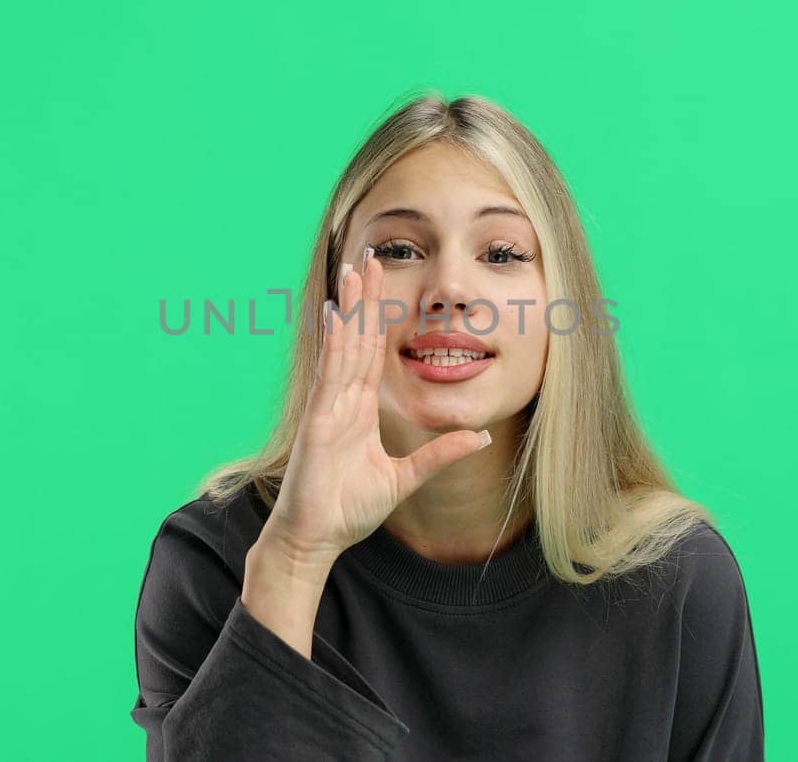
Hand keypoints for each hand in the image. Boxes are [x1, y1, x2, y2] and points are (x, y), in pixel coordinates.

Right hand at [262, 242, 491, 562]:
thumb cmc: (348, 511)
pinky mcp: (318, 421)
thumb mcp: (406, 479)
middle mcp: (343, 401)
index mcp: (360, 409)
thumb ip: (441, 456)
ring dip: (348, 309)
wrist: (316, 539)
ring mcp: (328, 408)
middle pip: (356, 340)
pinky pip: (329, 375)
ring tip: (352, 272)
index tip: (386, 284)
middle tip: (371, 257)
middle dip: (364, 299)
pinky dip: (332, 344)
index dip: (379, 318)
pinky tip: (335, 315)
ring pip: (342, 348)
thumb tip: (481, 438)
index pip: (372, 353)